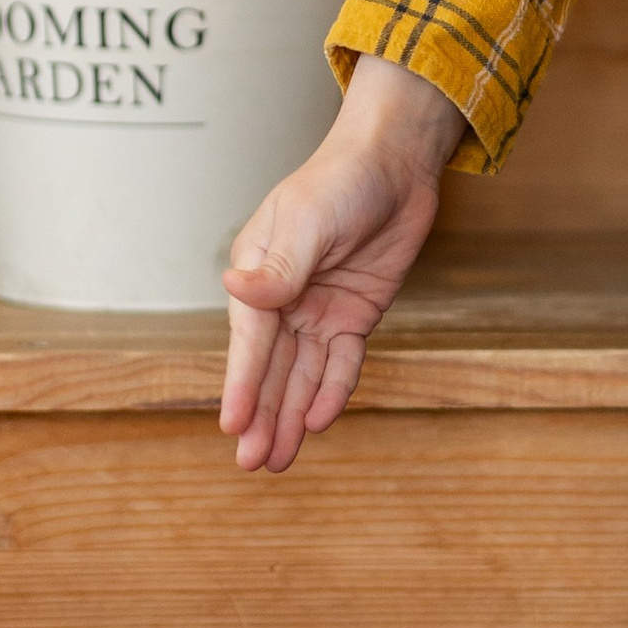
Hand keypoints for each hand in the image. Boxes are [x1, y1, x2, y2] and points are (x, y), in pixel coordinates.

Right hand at [219, 56, 461, 474]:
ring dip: (290, 417)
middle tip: (251, 464)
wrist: (395, 163)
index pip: (250, 341)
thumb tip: (236, 289)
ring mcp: (319, 311)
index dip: (242, 385)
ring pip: (302, 375)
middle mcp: (284, 299)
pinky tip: (320, 421)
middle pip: (271, 368)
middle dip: (261, 416)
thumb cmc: (341, 179)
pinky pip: (341, 362)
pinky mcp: (354, 316)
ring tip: (278, 462)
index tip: (232, 426)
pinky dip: (331, 391)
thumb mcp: (308, 219)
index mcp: (260, 275)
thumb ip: (280, 264)